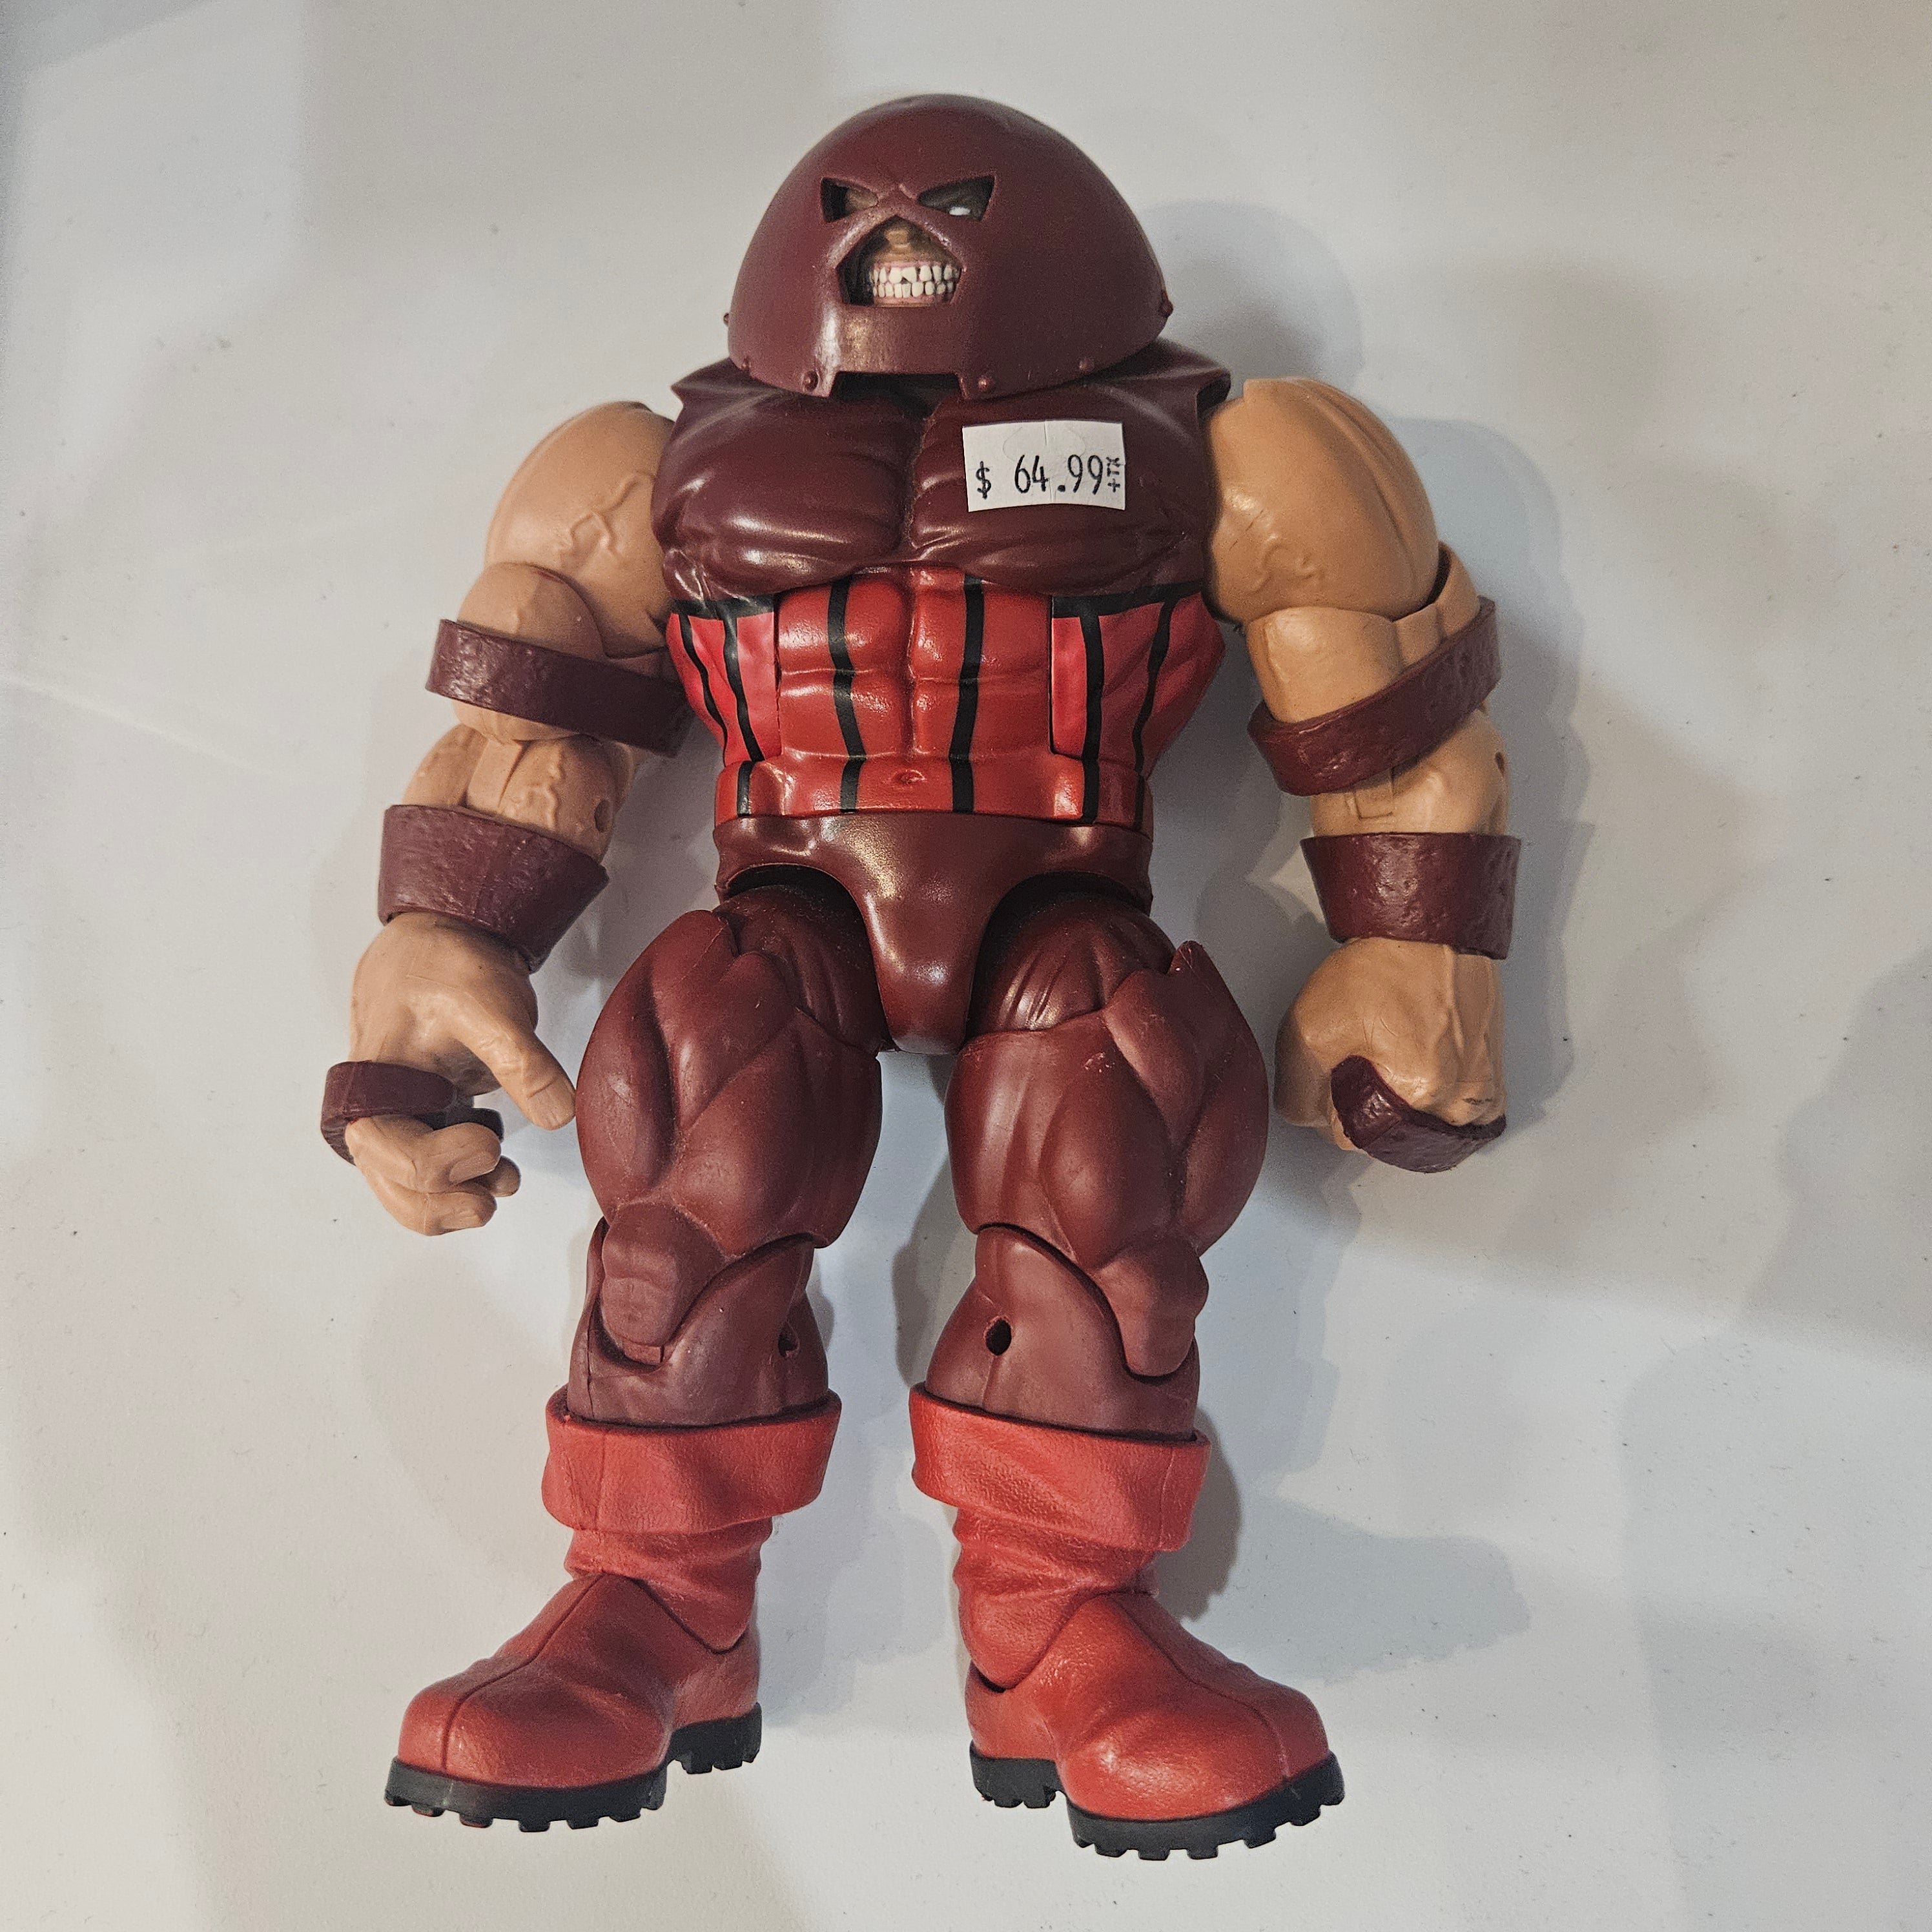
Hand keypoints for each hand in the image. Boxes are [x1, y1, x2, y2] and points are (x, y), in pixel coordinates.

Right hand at [344, 912, 575, 1232]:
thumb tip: (558, 1116)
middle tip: (494, 1191)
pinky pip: (431, 1171)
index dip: (437, 1163)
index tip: (489, 1140)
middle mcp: (375, 1108)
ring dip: (453, 1201)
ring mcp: (398, 1116)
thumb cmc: (449, 966)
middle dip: (442, 1204)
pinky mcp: (425, 1117)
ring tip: (502, 1180)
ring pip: (409, 1190)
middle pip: (392, 1186)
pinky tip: (499, 1169)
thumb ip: (523, 1062)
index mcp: (372, 1083)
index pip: (387, 1151)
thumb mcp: (491, 1005)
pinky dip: (462, 1183)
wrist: (444, 938)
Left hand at [1274, 938, 1503, 1153]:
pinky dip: (1437, 1106)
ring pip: (1427, 1129)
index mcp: (1422, 1094)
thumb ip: (1298, 1090)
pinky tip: (1419, 1075)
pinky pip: (1463, 1115)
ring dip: (1401, 1109)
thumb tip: (1306, 1117)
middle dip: (1366, 1110)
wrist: (1428, 929)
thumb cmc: (1383, 968)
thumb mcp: (1311, 1030)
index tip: (1328, 1075)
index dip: (1327, 1106)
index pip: (1353, 1137)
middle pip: (1393, 1137)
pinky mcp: (1495, 1073)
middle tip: (1358, 1062)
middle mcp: (1463, 1100)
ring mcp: (1485, 1088)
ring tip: (1388, 1061)